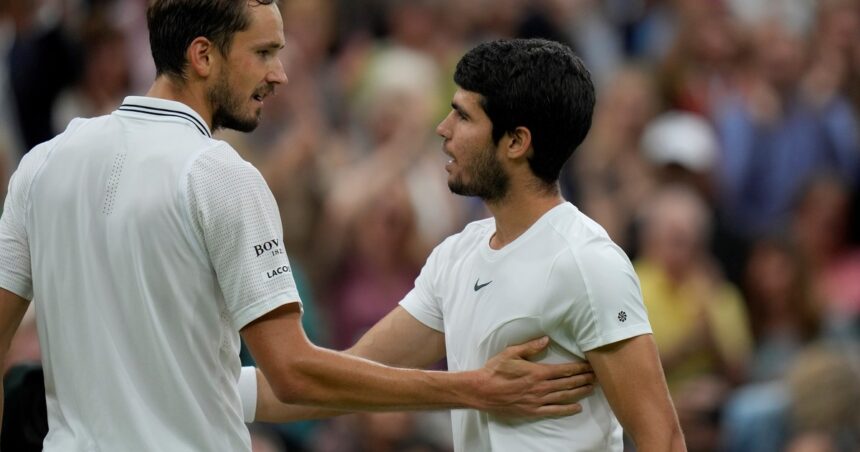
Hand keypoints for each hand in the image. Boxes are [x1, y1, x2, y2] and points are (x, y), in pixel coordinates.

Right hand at [472, 337, 594, 417]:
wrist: (483, 391)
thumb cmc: (495, 370)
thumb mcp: (511, 353)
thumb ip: (530, 347)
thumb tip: (546, 339)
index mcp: (538, 372)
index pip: (564, 370)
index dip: (579, 368)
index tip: (590, 365)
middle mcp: (541, 387)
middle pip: (568, 383)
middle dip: (584, 379)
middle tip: (597, 376)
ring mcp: (538, 400)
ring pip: (564, 396)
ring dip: (580, 392)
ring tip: (592, 388)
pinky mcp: (533, 411)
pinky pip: (554, 410)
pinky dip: (567, 409)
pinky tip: (577, 407)